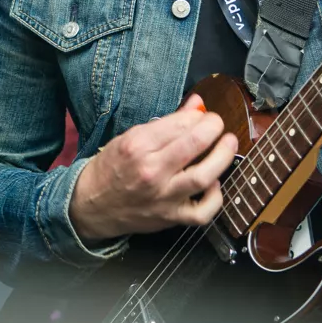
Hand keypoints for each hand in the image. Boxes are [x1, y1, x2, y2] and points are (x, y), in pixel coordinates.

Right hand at [68, 95, 238, 242]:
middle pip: (193, 145)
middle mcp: (150, 171)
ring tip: (229, 143)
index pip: (179, 124)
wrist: (92, 205)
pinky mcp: (171, 218)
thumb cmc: (113, 168)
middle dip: (213, 128)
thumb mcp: (132, 137)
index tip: (202, 114)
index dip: (197, 115)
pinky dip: (215, 198)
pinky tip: (215, 183)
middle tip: (217, 123)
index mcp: (137, 146)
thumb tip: (197, 104)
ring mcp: (163, 197)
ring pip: (203, 176)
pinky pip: (202, 212)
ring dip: (223, 157)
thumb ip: (167, 122)